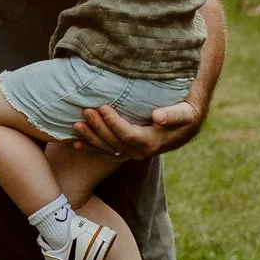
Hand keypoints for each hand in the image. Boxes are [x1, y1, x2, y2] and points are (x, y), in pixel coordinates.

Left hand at [69, 98, 202, 160]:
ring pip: (106, 147)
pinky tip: (75, 142)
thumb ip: (173, 115)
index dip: (113, 122)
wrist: (184, 128)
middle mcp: (138, 152)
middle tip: (86, 111)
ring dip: (90, 137)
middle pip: (113, 141)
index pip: (127, 134)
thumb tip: (158, 116)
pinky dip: (90, 146)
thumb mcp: (184, 113)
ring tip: (76, 125)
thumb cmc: (184, 114)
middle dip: (98, 127)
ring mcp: (130, 153)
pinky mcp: (124, 150)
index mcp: (151, 143)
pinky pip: (104, 150)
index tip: (103, 107)